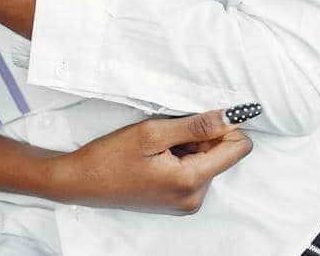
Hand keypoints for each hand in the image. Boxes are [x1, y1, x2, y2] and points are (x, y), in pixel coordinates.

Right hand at [51, 107, 254, 214]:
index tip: (202, 117)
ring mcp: (186, 203)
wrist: (81, 183)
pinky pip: (195, 171)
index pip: (238, 148)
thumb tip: (232, 116)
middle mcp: (194, 198)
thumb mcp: (154, 132)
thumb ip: (198, 125)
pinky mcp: (178, 202)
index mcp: (191, 181)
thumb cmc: (110, 157)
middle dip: (201, 137)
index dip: (226, 126)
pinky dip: (182, 157)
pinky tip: (156, 157)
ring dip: (189, 146)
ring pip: (208, 160)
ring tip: (158, 147)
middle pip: (222, 154)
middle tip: (168, 135)